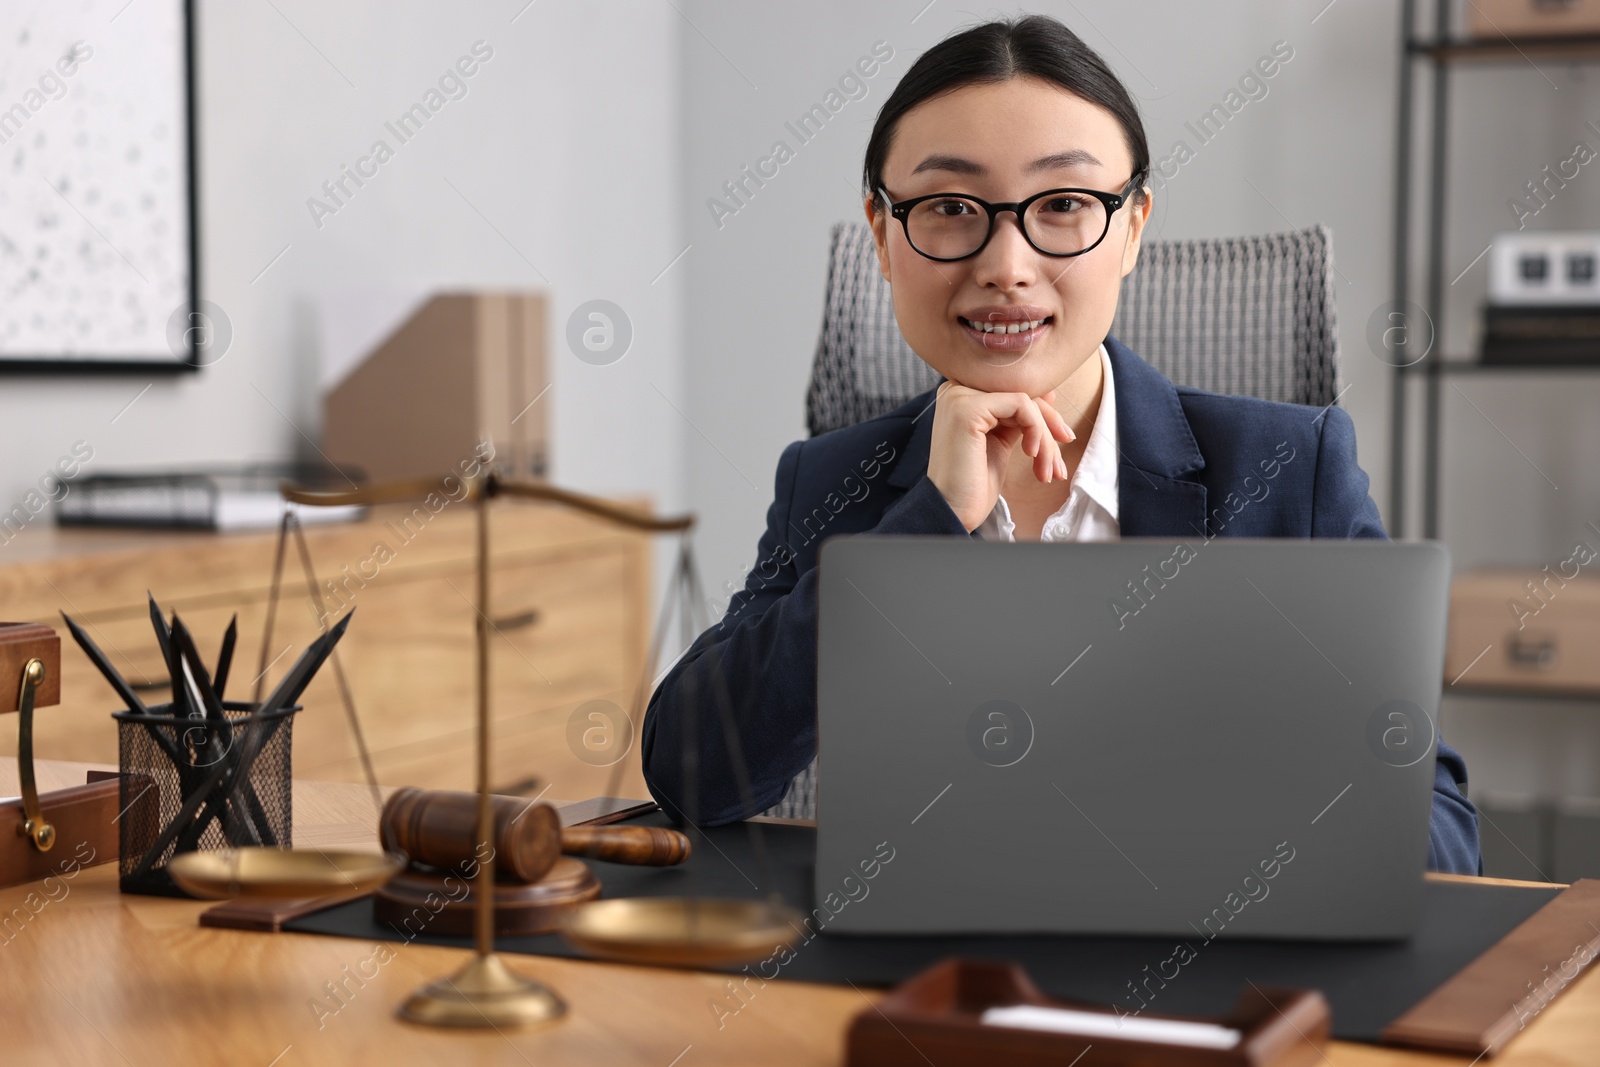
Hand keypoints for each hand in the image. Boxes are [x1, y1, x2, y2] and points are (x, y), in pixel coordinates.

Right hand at [924, 381, 1074, 531]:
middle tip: (1059, 463)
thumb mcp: (1001, 442)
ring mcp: (960, 396)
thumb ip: (1018, 417)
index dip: (1044, 415)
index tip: (1062, 440)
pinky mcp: (968, 408)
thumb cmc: (974, 484)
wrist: (953, 511)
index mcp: (962, 396)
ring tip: (1047, 469)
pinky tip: (1030, 454)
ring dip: (1045, 437)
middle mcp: (957, 390)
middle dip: (1050, 427)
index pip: (1014, 392)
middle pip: (1021, 393)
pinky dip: (1036, 429)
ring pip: (1025, 401)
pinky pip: (1021, 405)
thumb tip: (1049, 393)